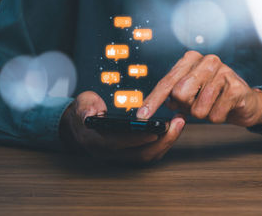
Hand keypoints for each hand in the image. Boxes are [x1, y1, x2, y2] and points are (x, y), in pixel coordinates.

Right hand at [59, 91, 185, 162]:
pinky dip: (164, 142)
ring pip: (148, 156)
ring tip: (179, 123)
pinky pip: (150, 153)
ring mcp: (122, 156)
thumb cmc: (84, 112)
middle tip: (178, 122)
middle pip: (141, 154)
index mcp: (97, 142)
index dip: (138, 139)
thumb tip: (91, 114)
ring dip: (167, 142)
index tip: (156, 129)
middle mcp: (111, 154)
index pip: (120, 144)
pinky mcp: (131, 154)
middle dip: (163, 140)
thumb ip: (85, 108)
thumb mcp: (81, 105)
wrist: (81, 124)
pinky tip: (174, 128)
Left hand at [137, 51, 261, 126]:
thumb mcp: (190, 95)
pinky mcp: (236, 87)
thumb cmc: (213, 97)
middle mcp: (207, 60)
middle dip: (186, 107)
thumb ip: (174, 97)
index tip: (141, 116)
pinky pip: (215, 115)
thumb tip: (166, 103)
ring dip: (204, 114)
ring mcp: (223, 71)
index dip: (153, 101)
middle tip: (197, 104)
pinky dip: (217, 117)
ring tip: (214, 105)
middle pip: (180, 94)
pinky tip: (225, 108)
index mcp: (190, 59)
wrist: (245, 102)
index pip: (167, 82)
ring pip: (198, 108)